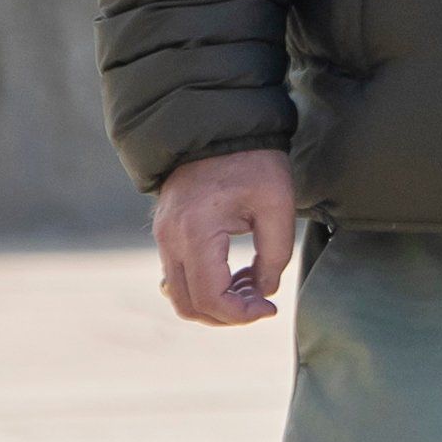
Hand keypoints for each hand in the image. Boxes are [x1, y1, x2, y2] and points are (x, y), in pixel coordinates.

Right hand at [153, 150, 297, 326]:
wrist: (219, 126)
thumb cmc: (253, 161)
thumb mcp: (278, 205)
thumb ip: (275, 255)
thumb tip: (264, 292)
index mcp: (196, 232)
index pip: (211, 298)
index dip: (241, 315)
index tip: (270, 309)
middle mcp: (170, 238)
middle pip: (188, 305)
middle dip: (227, 316)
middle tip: (261, 303)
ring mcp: (163, 236)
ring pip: (179, 295)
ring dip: (216, 303)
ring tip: (252, 286)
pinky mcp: (166, 233)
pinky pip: (178, 276)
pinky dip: (204, 286)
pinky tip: (236, 275)